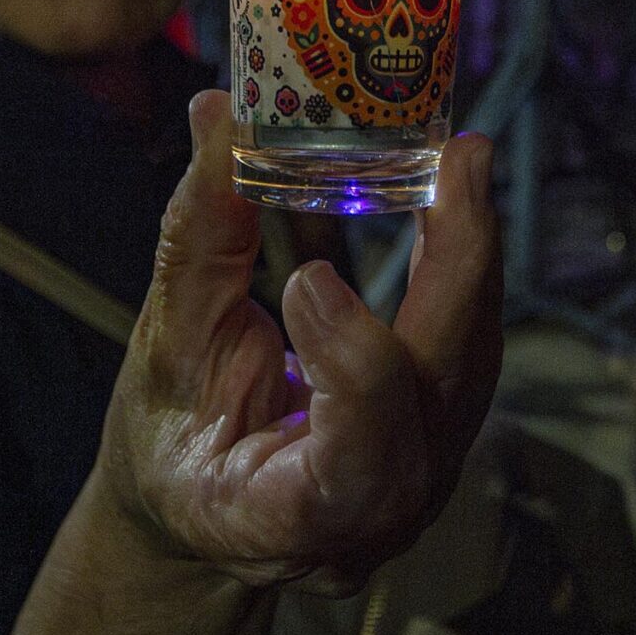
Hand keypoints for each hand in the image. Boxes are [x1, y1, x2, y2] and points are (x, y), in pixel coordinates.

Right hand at [100, 90, 500, 592]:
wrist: (205, 516)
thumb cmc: (172, 449)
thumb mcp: (162, 355)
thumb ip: (199, 244)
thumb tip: (218, 116)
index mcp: (295, 518)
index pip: (360, 457)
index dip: (351, 364)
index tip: (307, 278)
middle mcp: (383, 509)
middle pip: (445, 388)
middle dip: (459, 262)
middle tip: (456, 156)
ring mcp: (427, 476)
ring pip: (474, 358)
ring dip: (471, 252)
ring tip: (461, 160)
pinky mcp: (445, 432)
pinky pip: (470, 346)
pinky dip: (463, 267)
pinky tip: (454, 200)